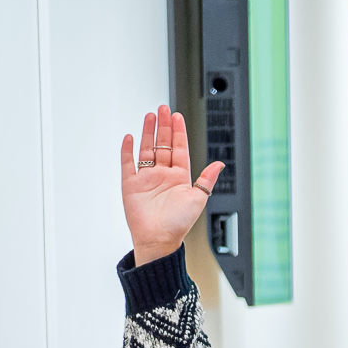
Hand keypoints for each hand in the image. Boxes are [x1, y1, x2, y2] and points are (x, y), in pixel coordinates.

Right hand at [120, 105, 222, 265]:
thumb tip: (220, 164)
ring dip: (148, 132)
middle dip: (163, 126)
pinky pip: (128, 163)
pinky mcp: (131, 184)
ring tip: (150, 116)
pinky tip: (130, 137)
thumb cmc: (178, 223)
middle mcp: (163, 175)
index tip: (177, 116)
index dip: (178, 132)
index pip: (179, 148)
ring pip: (146, 149)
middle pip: (163, 144)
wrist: (158, 238)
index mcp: (179, 177)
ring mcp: (146, 178)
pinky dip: (127, 150)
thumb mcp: (198, 198)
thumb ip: (207, 179)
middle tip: (163, 109)